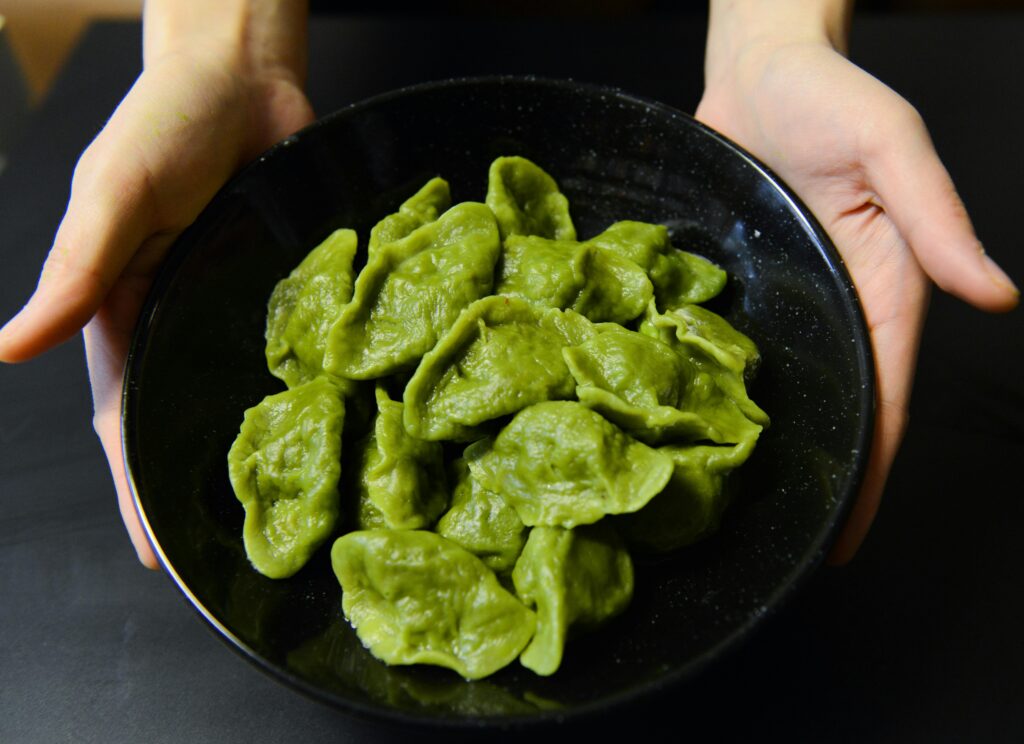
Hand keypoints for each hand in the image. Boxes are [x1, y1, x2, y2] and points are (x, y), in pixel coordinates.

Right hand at [0, 1, 313, 567]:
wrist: (242, 75)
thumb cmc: (165, 123)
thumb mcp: (114, 197)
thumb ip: (75, 272)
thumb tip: (3, 349)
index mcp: (123, 311)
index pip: (124, 418)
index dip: (134, 486)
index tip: (154, 554)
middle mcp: (179, 318)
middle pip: (184, 418)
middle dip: (193, 486)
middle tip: (224, 556)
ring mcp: (234, 305)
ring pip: (239, 392)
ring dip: (252, 448)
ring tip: (279, 510)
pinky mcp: (284, 283)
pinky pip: (291, 348)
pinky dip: (301, 390)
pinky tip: (326, 429)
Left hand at [696, 2, 1018, 562]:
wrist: (758, 66)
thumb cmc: (831, 94)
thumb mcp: (892, 146)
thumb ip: (938, 217)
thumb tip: (998, 293)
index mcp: (883, 287)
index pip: (884, 399)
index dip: (869, 473)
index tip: (844, 539)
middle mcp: (836, 303)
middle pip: (834, 407)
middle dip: (819, 476)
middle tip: (780, 540)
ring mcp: (785, 296)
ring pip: (783, 387)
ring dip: (767, 442)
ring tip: (734, 505)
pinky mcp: (739, 280)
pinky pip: (729, 345)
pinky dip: (719, 387)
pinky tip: (693, 425)